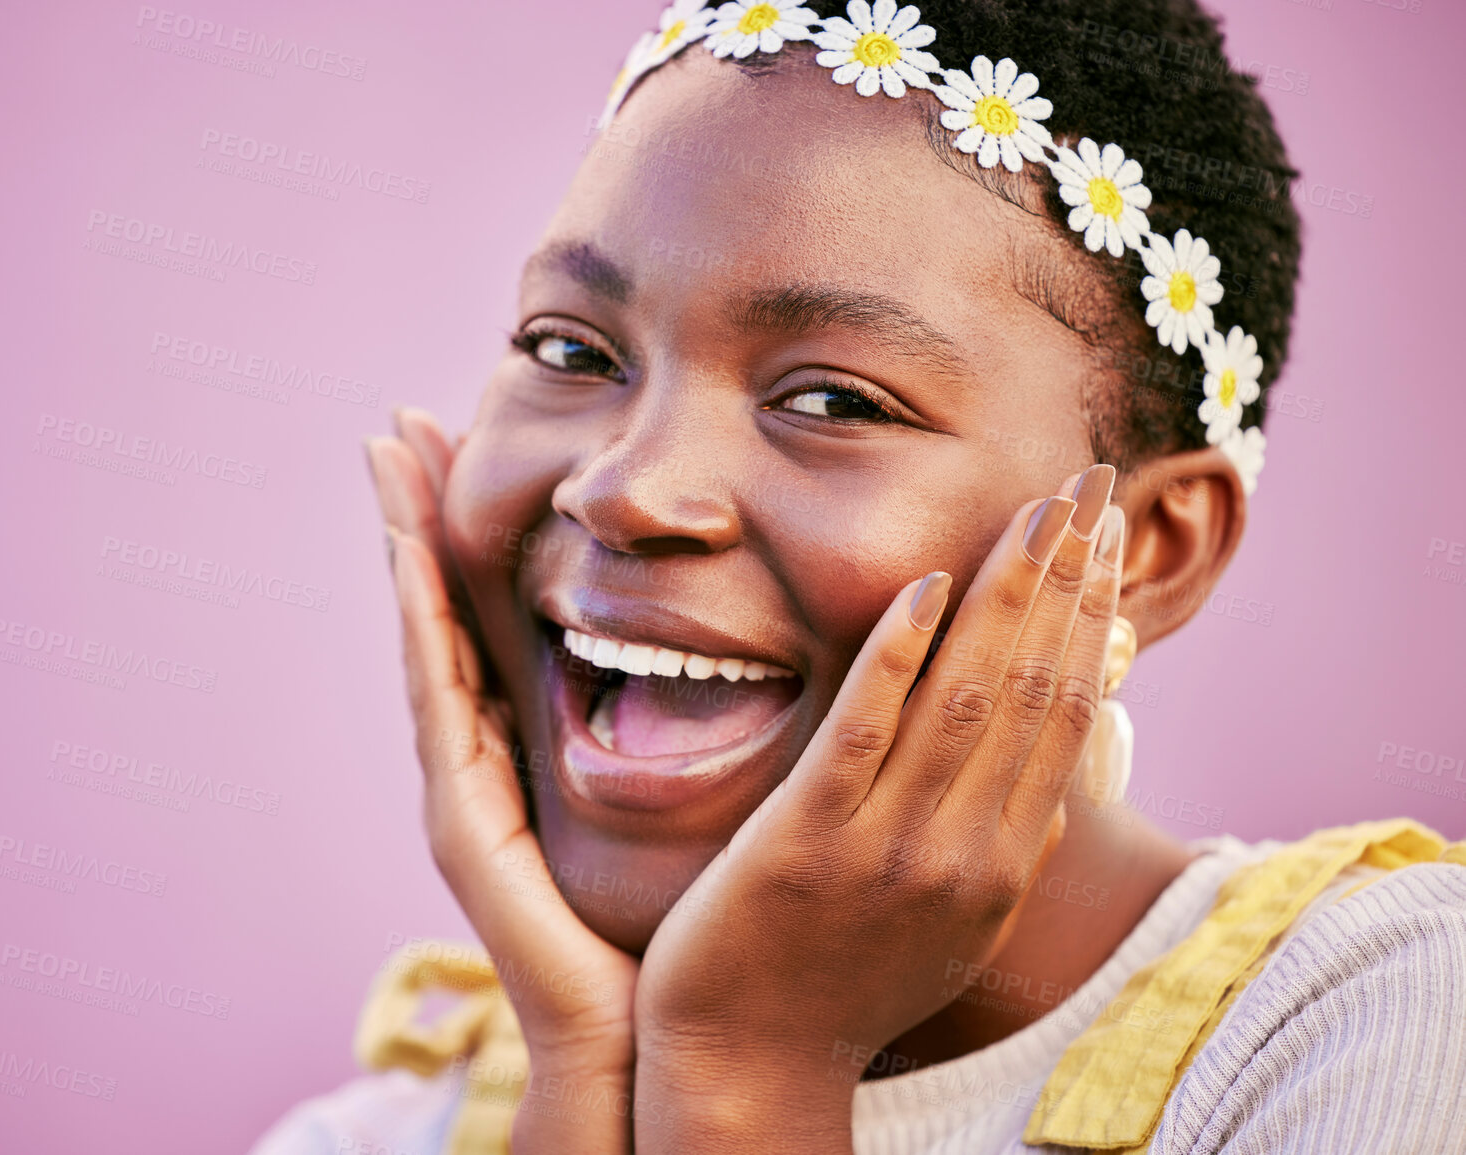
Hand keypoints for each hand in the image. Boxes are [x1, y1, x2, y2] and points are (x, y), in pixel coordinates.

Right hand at [368, 409, 640, 1154]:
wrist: (640, 1030)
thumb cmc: (675, 921)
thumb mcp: (687, 794)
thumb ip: (700, 723)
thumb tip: (755, 646)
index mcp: (533, 746)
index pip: (497, 619)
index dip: (474, 535)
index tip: (468, 444)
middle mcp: (483, 757)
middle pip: (445, 613)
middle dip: (421, 518)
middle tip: (400, 423)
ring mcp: (461, 785)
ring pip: (428, 639)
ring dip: (405, 548)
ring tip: (388, 459)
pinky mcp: (460, 818)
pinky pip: (440, 698)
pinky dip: (420, 622)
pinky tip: (408, 556)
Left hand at [632, 466, 1124, 1154]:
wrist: (751, 1063)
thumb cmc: (850, 983)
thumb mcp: (959, 926)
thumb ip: (1012, 849)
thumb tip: (1063, 773)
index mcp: (1004, 862)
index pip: (1066, 714)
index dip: (1090, 617)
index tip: (1104, 539)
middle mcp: (966, 850)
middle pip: (1032, 689)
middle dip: (1066, 579)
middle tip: (1089, 486)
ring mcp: (887, 845)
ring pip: (965, 698)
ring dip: (1005, 595)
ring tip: (1034, 512)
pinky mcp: (805, 840)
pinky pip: (863, 732)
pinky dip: (898, 655)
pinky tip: (923, 585)